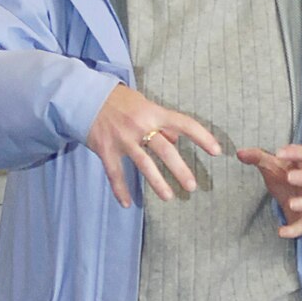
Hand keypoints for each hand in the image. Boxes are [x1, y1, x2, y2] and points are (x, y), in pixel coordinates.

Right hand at [86, 83, 221, 207]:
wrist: (84, 96)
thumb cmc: (119, 101)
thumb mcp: (144, 105)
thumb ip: (160, 122)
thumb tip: (175, 139)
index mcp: (153, 113)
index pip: (184, 124)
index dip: (202, 137)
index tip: (217, 151)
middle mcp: (140, 126)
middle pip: (165, 150)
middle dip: (180, 170)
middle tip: (192, 186)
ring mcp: (122, 139)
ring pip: (144, 165)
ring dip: (158, 183)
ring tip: (169, 197)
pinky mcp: (105, 150)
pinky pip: (115, 174)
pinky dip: (121, 189)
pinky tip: (128, 204)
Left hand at [236, 143, 301, 237]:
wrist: (298, 202)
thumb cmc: (285, 180)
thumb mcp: (272, 167)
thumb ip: (257, 158)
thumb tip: (239, 153)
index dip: (294, 152)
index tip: (279, 153)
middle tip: (290, 177)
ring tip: (291, 203)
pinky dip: (295, 230)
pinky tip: (282, 232)